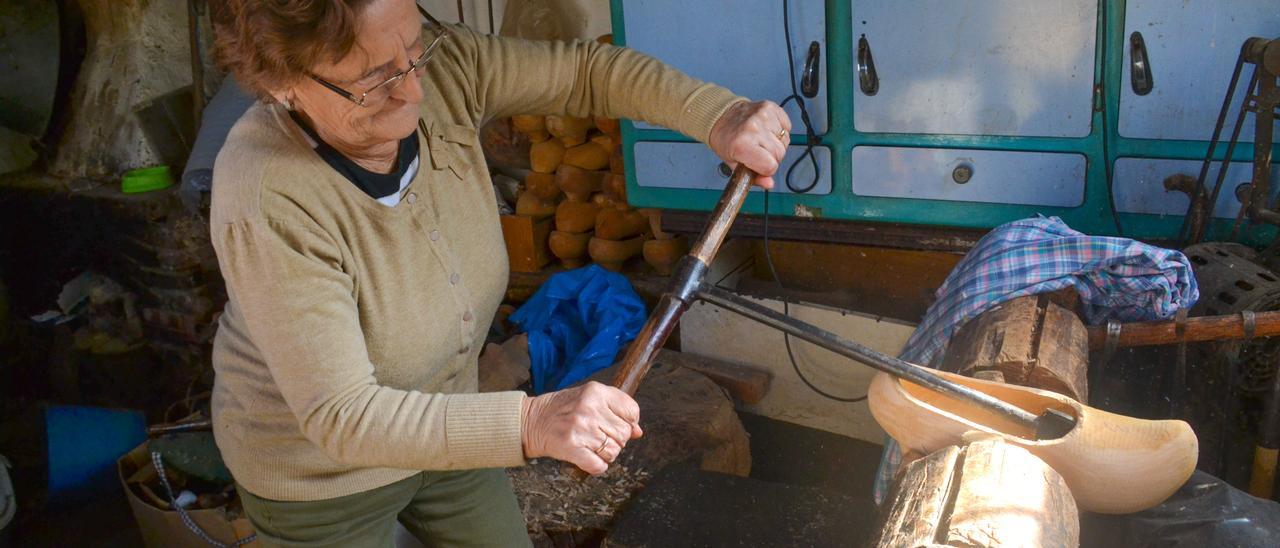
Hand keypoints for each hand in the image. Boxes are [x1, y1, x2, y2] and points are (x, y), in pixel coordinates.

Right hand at [520, 381, 643, 474]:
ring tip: (591, 445)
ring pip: (613, 451)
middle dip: (616, 439)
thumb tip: (638, 431)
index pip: (631, 412)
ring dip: (606, 454)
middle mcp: (589, 409)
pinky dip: (597, 466)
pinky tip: (588, 457)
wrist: (532, 420)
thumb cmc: (563, 408)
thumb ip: (615, 409)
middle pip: (624, 434)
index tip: (616, 424)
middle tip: (600, 436)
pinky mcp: (571, 448)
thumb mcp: (590, 398)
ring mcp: (581, 429)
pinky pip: (598, 465)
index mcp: (596, 392)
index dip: (629, 422)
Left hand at [707, 100, 792, 189]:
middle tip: (758, 152)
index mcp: (742, 145)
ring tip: (761, 140)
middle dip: (772, 157)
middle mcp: (753, 129)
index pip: (770, 166)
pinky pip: (787, 126)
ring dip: (776, 143)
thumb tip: (769, 184)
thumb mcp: (734, 164)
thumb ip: (753, 177)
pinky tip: (767, 130)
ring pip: (785, 140)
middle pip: (779, 154)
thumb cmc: (726, 141)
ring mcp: (763, 116)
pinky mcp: (770, 108)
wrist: (721, 116)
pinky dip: (780, 130)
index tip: (759, 165)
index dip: (767, 169)